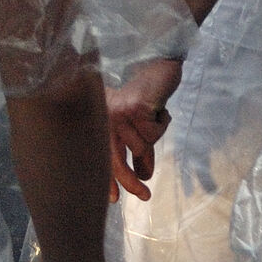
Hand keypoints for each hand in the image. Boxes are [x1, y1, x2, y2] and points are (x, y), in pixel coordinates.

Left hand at [107, 57, 181, 199]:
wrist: (157, 61)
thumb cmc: (147, 92)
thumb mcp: (138, 123)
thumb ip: (136, 148)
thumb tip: (142, 176)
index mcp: (99, 119)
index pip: (99, 155)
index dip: (107, 179)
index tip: (113, 200)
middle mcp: (103, 116)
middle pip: (114, 159)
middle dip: (129, 180)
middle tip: (145, 195)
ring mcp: (116, 112)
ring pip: (141, 146)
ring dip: (154, 135)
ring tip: (154, 115)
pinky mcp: (133, 108)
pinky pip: (153, 134)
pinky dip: (162, 124)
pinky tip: (159, 109)